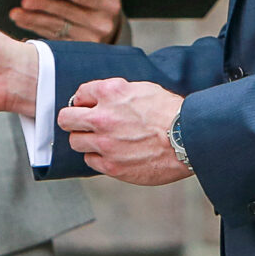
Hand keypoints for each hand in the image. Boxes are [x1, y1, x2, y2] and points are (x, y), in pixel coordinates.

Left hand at [9, 0, 122, 43]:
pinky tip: (22, 20)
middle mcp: (102, 24)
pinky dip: (35, 28)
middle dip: (45, 6)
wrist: (110, 24)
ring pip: (57, 27)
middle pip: (68, 13)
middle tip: (25, 0)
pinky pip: (53, 38)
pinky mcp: (76, 48)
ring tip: (16, 12)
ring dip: (34, 19)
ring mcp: (90, 39)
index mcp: (109, 3)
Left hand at [57, 78, 188, 185]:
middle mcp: (103, 117)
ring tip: (102, 140)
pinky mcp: (112, 166)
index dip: (85, 102)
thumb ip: (117, 93)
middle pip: (66, 119)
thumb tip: (100, 99)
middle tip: (83, 124)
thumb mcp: (143, 89)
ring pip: (75, 141)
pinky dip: (98, 157)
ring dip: (86, 140)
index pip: (79, 95)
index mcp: (111, 92)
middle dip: (74, 120)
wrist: (189, 140)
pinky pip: (90, 161)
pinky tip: (113, 153)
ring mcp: (105, 143)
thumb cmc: (172, 114)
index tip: (90, 107)